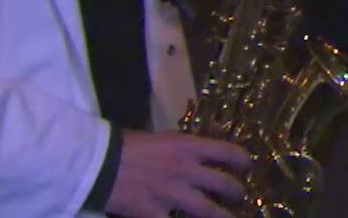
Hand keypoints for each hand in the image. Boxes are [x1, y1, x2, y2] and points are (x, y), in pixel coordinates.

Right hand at [104, 129, 250, 217]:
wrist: (98, 164)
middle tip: (241, 195)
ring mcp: (172, 194)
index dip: (243, 160)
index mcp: (187, 146)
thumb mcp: (161, 137)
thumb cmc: (126, 145)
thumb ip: (181, 147)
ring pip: (209, 210)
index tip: (249, 166)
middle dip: (237, 191)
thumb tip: (197, 151)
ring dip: (223, 216)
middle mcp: (186, 170)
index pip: (227, 152)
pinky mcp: (155, 213)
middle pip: (224, 184)